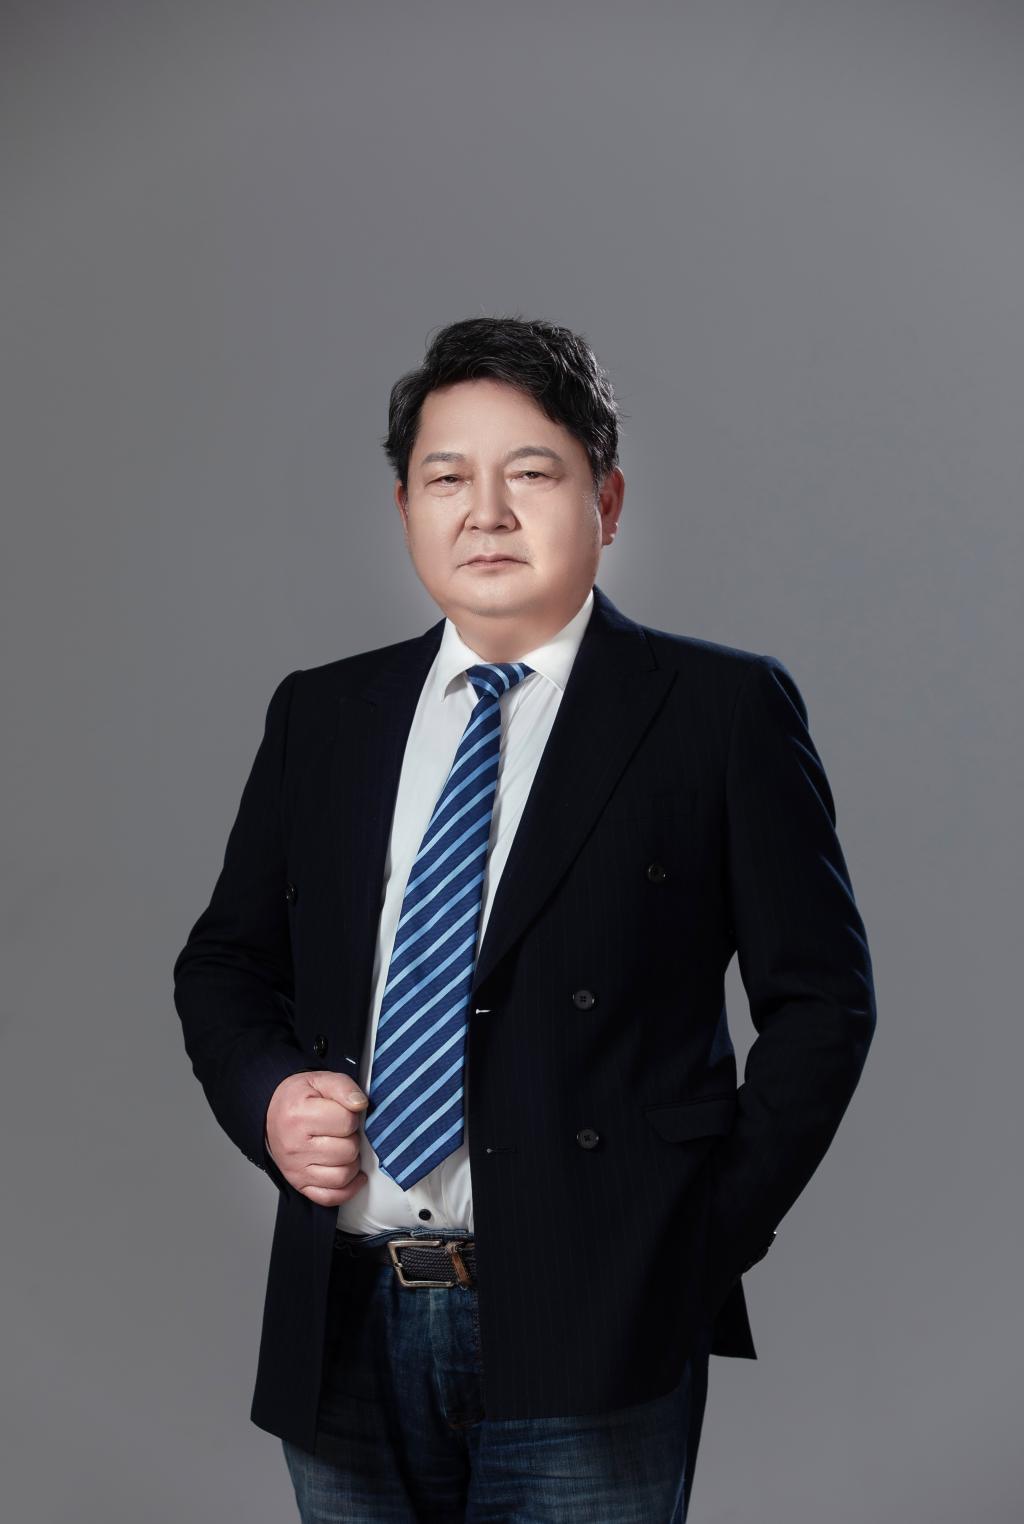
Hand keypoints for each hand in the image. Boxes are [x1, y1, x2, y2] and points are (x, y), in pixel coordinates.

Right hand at [265, 1071, 369, 1204]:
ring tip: (343, 1147)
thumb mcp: (319, 1080)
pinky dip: (347, 1189)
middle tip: (342, 1131)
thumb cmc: (298, 1099)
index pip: (347, 1121)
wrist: (271, 1114)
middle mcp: (294, 1146)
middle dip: (352, 1138)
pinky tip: (352, 1175)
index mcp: (299, 1115)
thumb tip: (360, 1104)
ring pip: (343, 1175)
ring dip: (351, 1162)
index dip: (353, 1116)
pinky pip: (330, 1197)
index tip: (344, 1112)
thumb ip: (343, 1087)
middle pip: (348, 1150)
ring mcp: (296, 1169)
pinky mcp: (299, 1184)